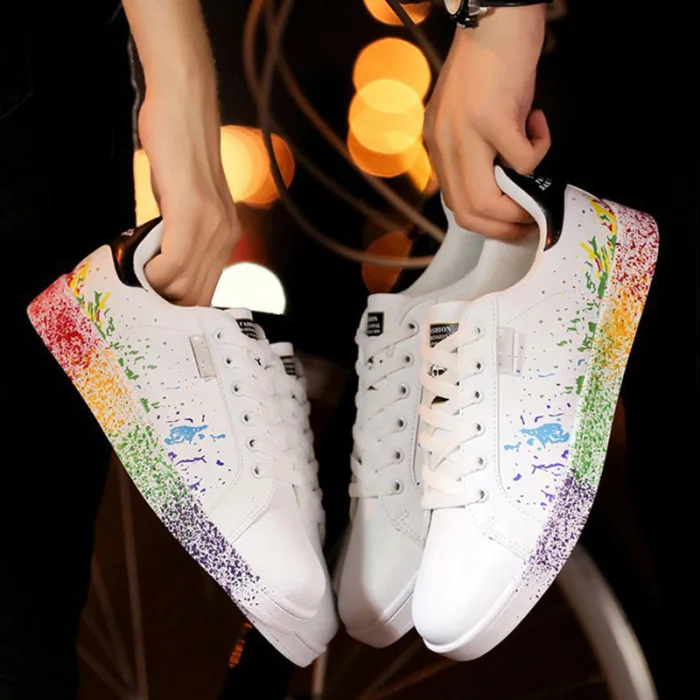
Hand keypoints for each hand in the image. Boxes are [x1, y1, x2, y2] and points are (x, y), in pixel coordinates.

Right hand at [122, 0, 239, 305]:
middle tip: (135, 292)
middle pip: (195, 296)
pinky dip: (150, 270)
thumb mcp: (183, 202)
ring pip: (183, 285)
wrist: (184, 108)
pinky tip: (135, 258)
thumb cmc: (178, 152)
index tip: (152, 302)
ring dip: (153, 287)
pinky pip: (172, 263)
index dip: (179, 304)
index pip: (206, 292)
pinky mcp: (192, 212)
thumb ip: (180, 235)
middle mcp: (226, 236)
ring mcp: (213, 226)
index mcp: (227, 236)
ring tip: (131, 274)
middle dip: (163, 301)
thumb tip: (163, 266)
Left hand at [424, 6, 549, 238]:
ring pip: (487, 200)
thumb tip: (505, 186)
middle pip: (467, 213)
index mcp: (437, 146)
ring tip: (540, 183)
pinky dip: (540, 149)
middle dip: (505, 228)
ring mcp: (464, 133)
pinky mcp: (491, 119)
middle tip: (532, 221)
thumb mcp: (472, 118)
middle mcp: (443, 144)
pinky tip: (538, 122)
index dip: (487, 223)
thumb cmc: (490, 65)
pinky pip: (523, 160)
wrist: (496, 15)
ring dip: (521, 204)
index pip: (455, 204)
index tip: (514, 224)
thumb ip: (478, 152)